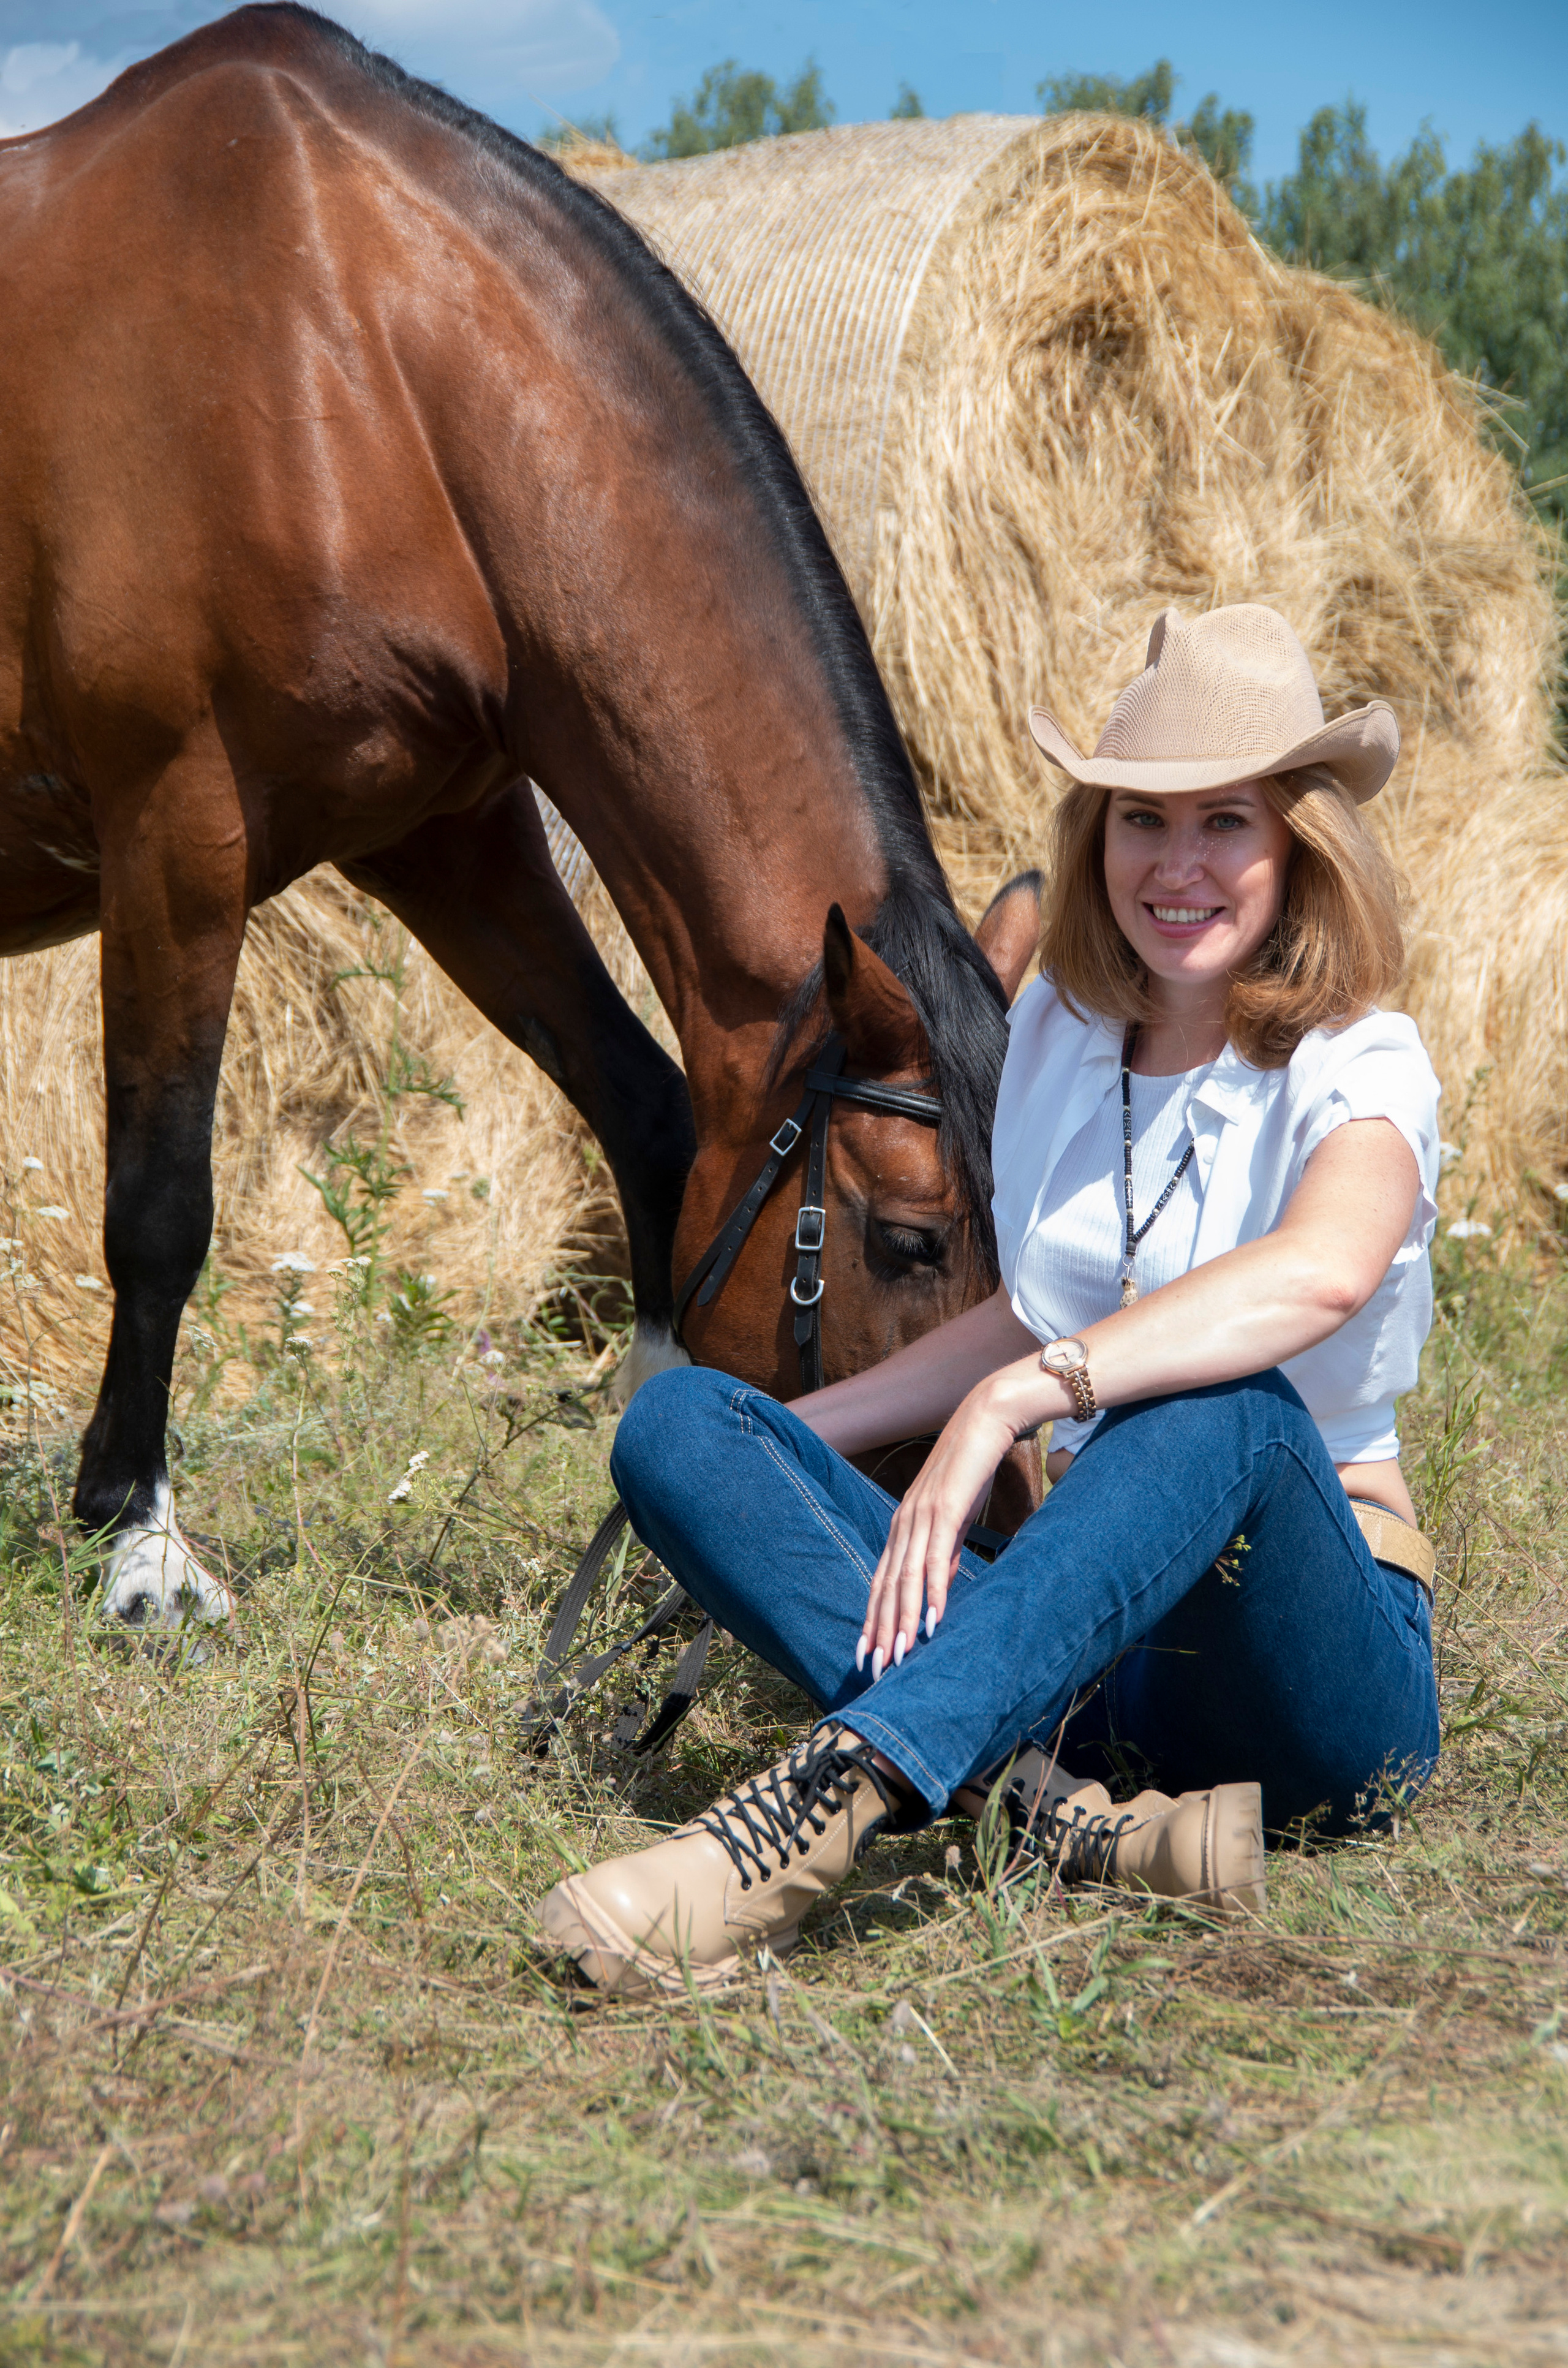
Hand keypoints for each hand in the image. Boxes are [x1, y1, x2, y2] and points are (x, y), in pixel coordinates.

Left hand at [857, 1386, 1019, 1676]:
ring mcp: (921, 1516)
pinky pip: (935, 1558)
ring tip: (899, 1656)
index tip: (868, 1655)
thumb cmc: (971, 1469)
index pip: (882, 1582)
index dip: (873, 1619)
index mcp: (904, 1527)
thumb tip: (937, 1590)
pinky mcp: (944, 1509)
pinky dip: (932, 1592)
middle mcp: (904, 1524)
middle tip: (877, 1669)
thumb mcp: (954, 1519)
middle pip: (887, 1587)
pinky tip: (932, 1620)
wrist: (986, 1420)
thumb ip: (943, 1553)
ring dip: (902, 1621)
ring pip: (906, 1578)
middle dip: (881, 1630)